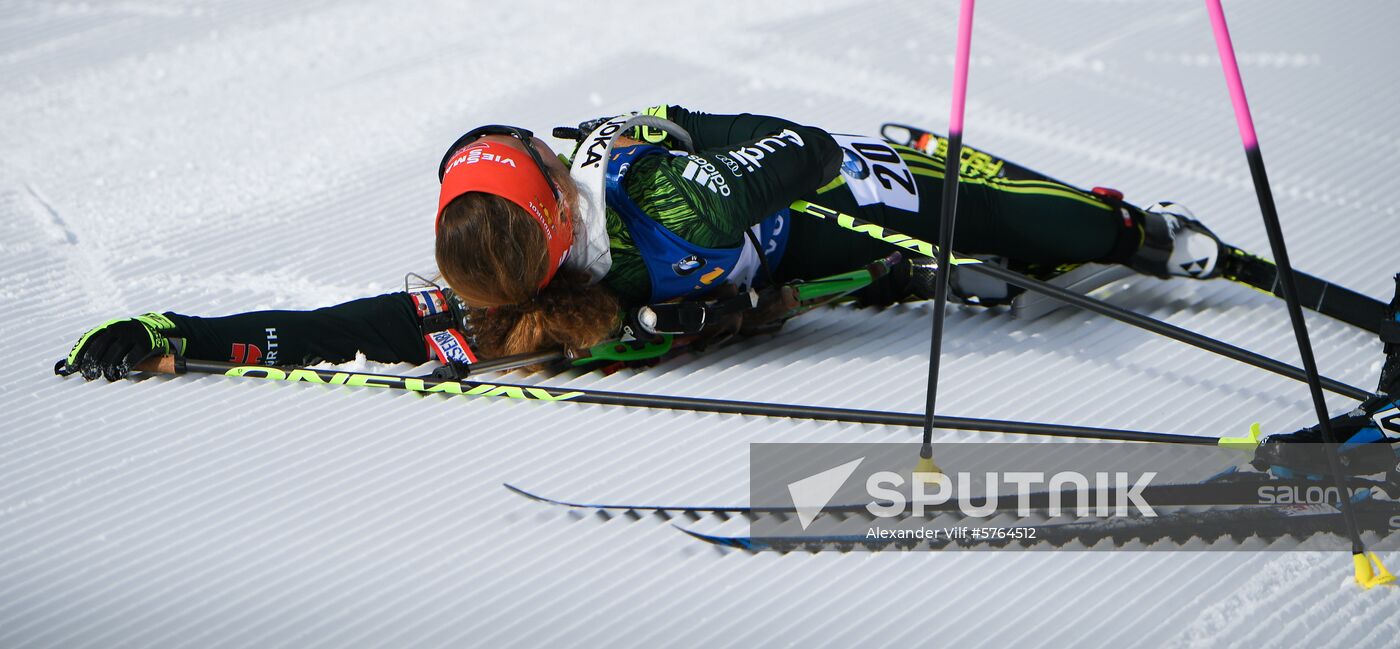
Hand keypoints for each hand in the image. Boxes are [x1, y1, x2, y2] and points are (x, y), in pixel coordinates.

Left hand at [57, 313, 179, 380]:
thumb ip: (100, 346)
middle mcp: (119, 329)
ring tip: (107, 376)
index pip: (88, 340)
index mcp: (108, 327)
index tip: (71, 368)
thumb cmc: (131, 339)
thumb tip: (76, 365)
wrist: (160, 330)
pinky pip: (131, 358)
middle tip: (90, 375)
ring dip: (107, 368)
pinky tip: (120, 374)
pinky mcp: (146, 344)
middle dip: (92, 363)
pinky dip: (123, 368)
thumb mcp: (115, 336)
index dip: (78, 354)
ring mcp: (133, 336)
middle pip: (99, 347)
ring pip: (114, 354)